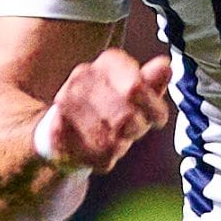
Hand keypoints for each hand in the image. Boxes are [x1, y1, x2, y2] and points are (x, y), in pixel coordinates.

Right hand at [39, 47, 172, 172]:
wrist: (65, 134)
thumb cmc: (110, 112)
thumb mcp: (137, 98)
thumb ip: (151, 83)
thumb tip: (165, 65)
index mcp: (110, 62)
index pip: (139, 87)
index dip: (154, 109)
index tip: (156, 119)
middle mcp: (84, 75)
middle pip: (126, 116)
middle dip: (135, 128)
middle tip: (130, 129)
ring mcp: (66, 101)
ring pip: (110, 138)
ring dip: (118, 144)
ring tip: (112, 138)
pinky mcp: (55, 130)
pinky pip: (94, 155)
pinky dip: (102, 158)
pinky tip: (96, 150)